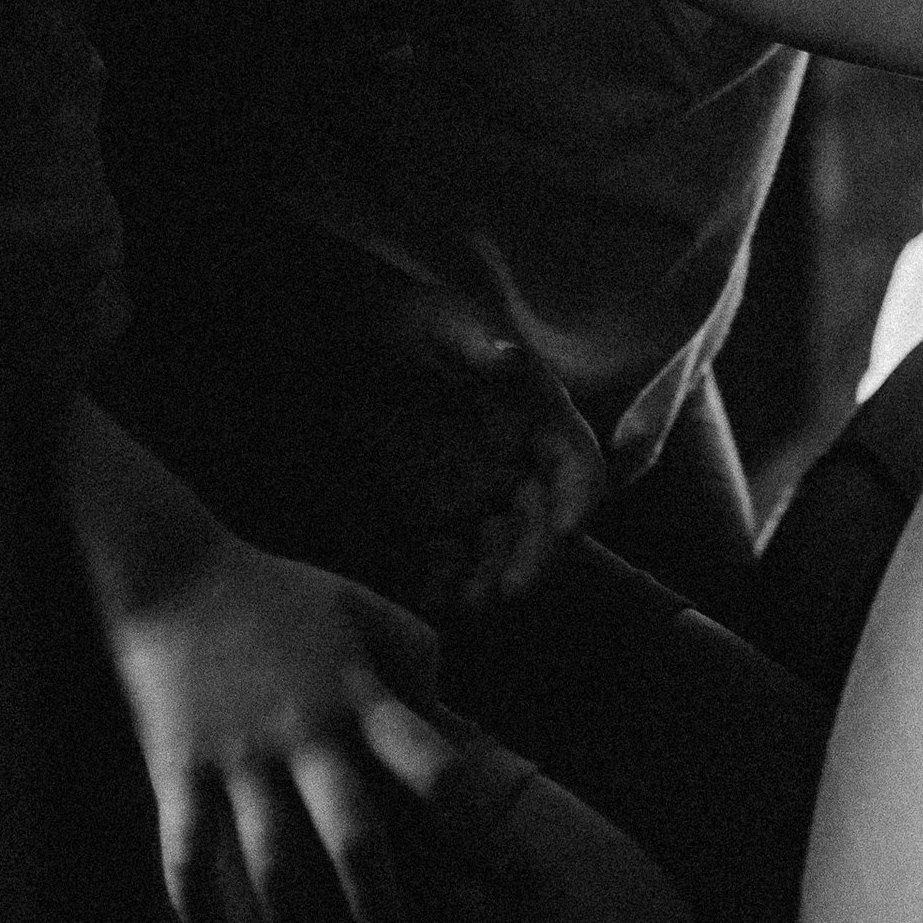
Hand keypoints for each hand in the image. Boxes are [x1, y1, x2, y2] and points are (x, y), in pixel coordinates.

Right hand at [101, 523, 509, 922]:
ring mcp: (241, 756)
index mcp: (358, 696)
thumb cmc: (277, 592)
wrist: (174, 572)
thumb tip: (449, 707)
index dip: (474, 826)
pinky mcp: (179, 767)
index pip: (433, 768)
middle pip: (356, 836)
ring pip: (275, 860)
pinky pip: (186, 847)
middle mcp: (306, 733)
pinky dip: (195, 894)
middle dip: (379, 906)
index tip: (504, 877)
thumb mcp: (359, 604)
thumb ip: (413, 649)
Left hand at [341, 278, 609, 613]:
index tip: (567, 528)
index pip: (576, 461)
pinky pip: (453, 560)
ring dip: (495, 580)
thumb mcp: (437, 319)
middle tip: (510, 589)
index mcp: (533, 412)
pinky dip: (448, 582)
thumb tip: (511, 357)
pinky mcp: (434, 515)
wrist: (342, 347)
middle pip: (545, 520)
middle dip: (536, 557)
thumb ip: (476, 339)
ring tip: (470, 603)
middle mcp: (515, 459)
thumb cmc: (401, 322)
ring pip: (503, 550)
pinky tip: (432, 592)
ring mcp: (477, 491)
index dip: (580, 495)